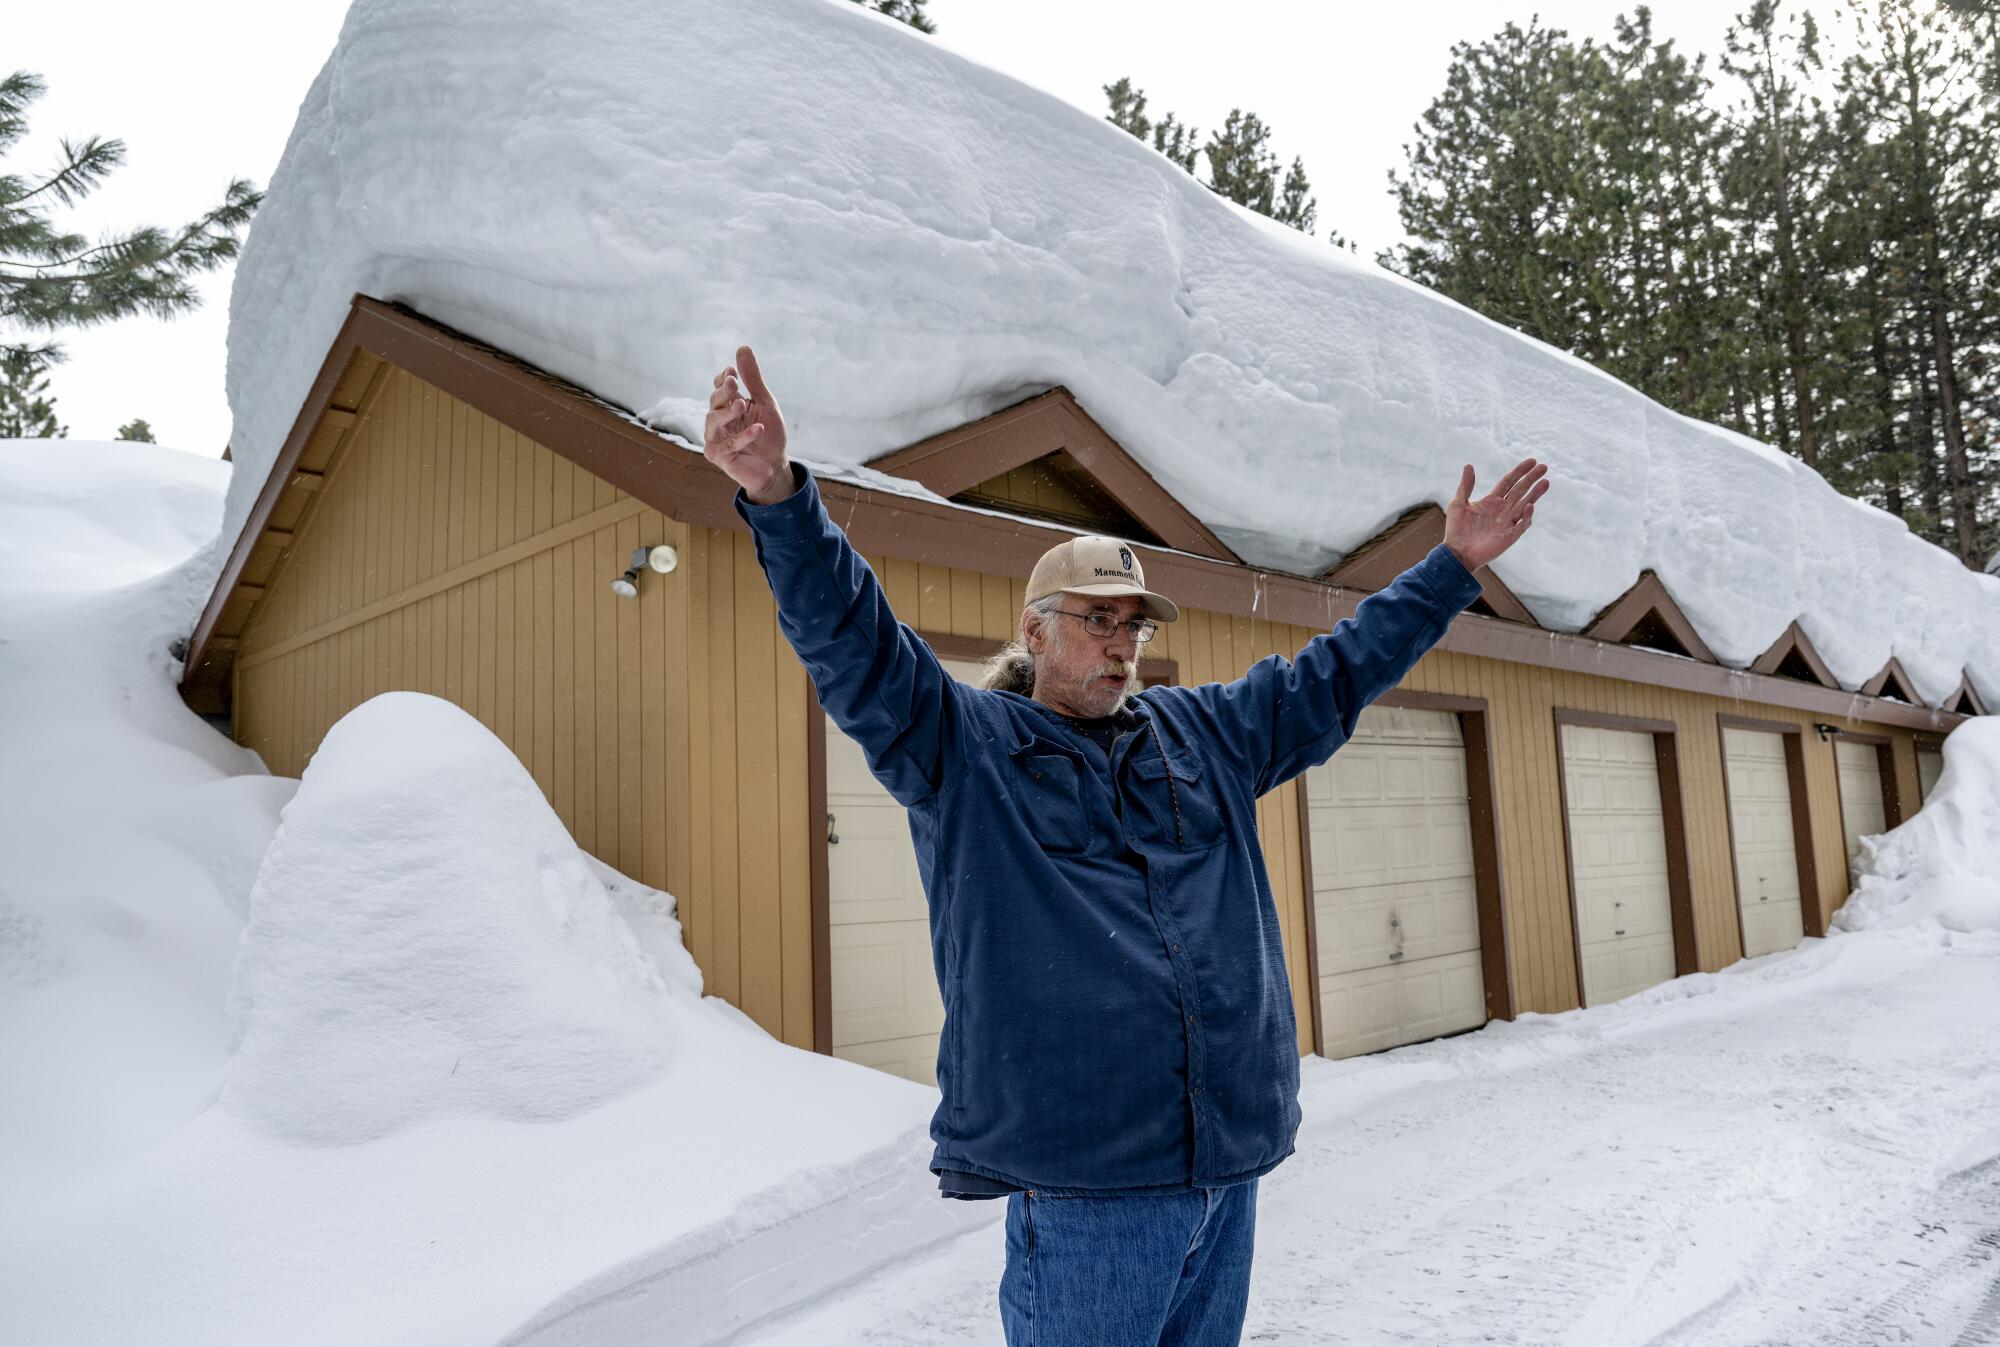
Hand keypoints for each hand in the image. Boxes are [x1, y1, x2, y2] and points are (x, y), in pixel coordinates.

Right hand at [704, 345, 792, 504]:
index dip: (723, 379)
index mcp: (728, 404)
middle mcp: (718, 419)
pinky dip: (742, 437)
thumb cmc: (769, 434)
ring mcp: (715, 437)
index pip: (719, 386)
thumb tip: (742, 347)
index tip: (732, 371)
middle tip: (734, 382)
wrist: (775, 465)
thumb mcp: (765, 403)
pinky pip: (726, 445)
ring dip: (728, 412)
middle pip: (714, 401)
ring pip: (713, 421)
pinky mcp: (718, 456)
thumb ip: (753, 379)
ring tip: (742, 404)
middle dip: (723, 392)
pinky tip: (758, 429)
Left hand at [1442, 458, 1549, 571]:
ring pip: (1525, 505)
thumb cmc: (1456, 530)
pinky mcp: (1509, 536)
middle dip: (1532, 479)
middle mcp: (1502, 509)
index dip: (1520, 471)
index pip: (1509, 482)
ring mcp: (1507, 522)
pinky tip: (1530, 506)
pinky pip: (1522, 524)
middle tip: (1544, 467)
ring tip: (1546, 482)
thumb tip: (1469, 465)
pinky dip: (1527, 516)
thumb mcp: (1458, 504)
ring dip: (1535, 494)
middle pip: (1520, 490)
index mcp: (1491, 500)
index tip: (1532, 461)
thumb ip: (1466, 486)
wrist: (1456, 553)